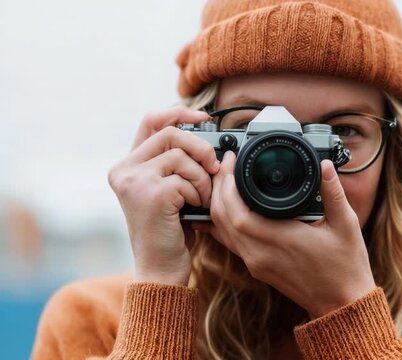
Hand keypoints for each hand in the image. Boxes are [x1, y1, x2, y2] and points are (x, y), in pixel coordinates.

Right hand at [108, 106, 219, 285]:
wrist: (160, 268)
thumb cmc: (170, 231)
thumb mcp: (171, 190)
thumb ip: (177, 164)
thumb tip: (208, 139)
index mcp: (128, 166)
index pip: (151, 121)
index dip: (179, 113)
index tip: (203, 117)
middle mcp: (124, 170)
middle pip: (170, 133)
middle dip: (200, 147)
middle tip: (213, 167)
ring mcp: (134, 181)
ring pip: (181, 156)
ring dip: (201, 178)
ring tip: (200, 198)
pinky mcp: (150, 194)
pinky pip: (186, 178)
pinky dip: (198, 194)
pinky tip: (194, 210)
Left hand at [199, 151, 376, 316]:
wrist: (342, 303)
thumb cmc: (345, 266)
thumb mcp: (346, 224)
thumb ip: (333, 192)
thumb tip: (326, 165)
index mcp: (278, 239)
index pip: (235, 210)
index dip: (226, 183)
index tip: (232, 160)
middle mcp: (259, 253)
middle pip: (220, 218)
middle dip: (218, 187)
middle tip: (227, 164)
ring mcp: (255, 263)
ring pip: (221, 230)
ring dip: (217, 204)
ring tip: (226, 180)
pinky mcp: (257, 268)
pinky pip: (230, 242)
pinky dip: (224, 222)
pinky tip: (230, 207)